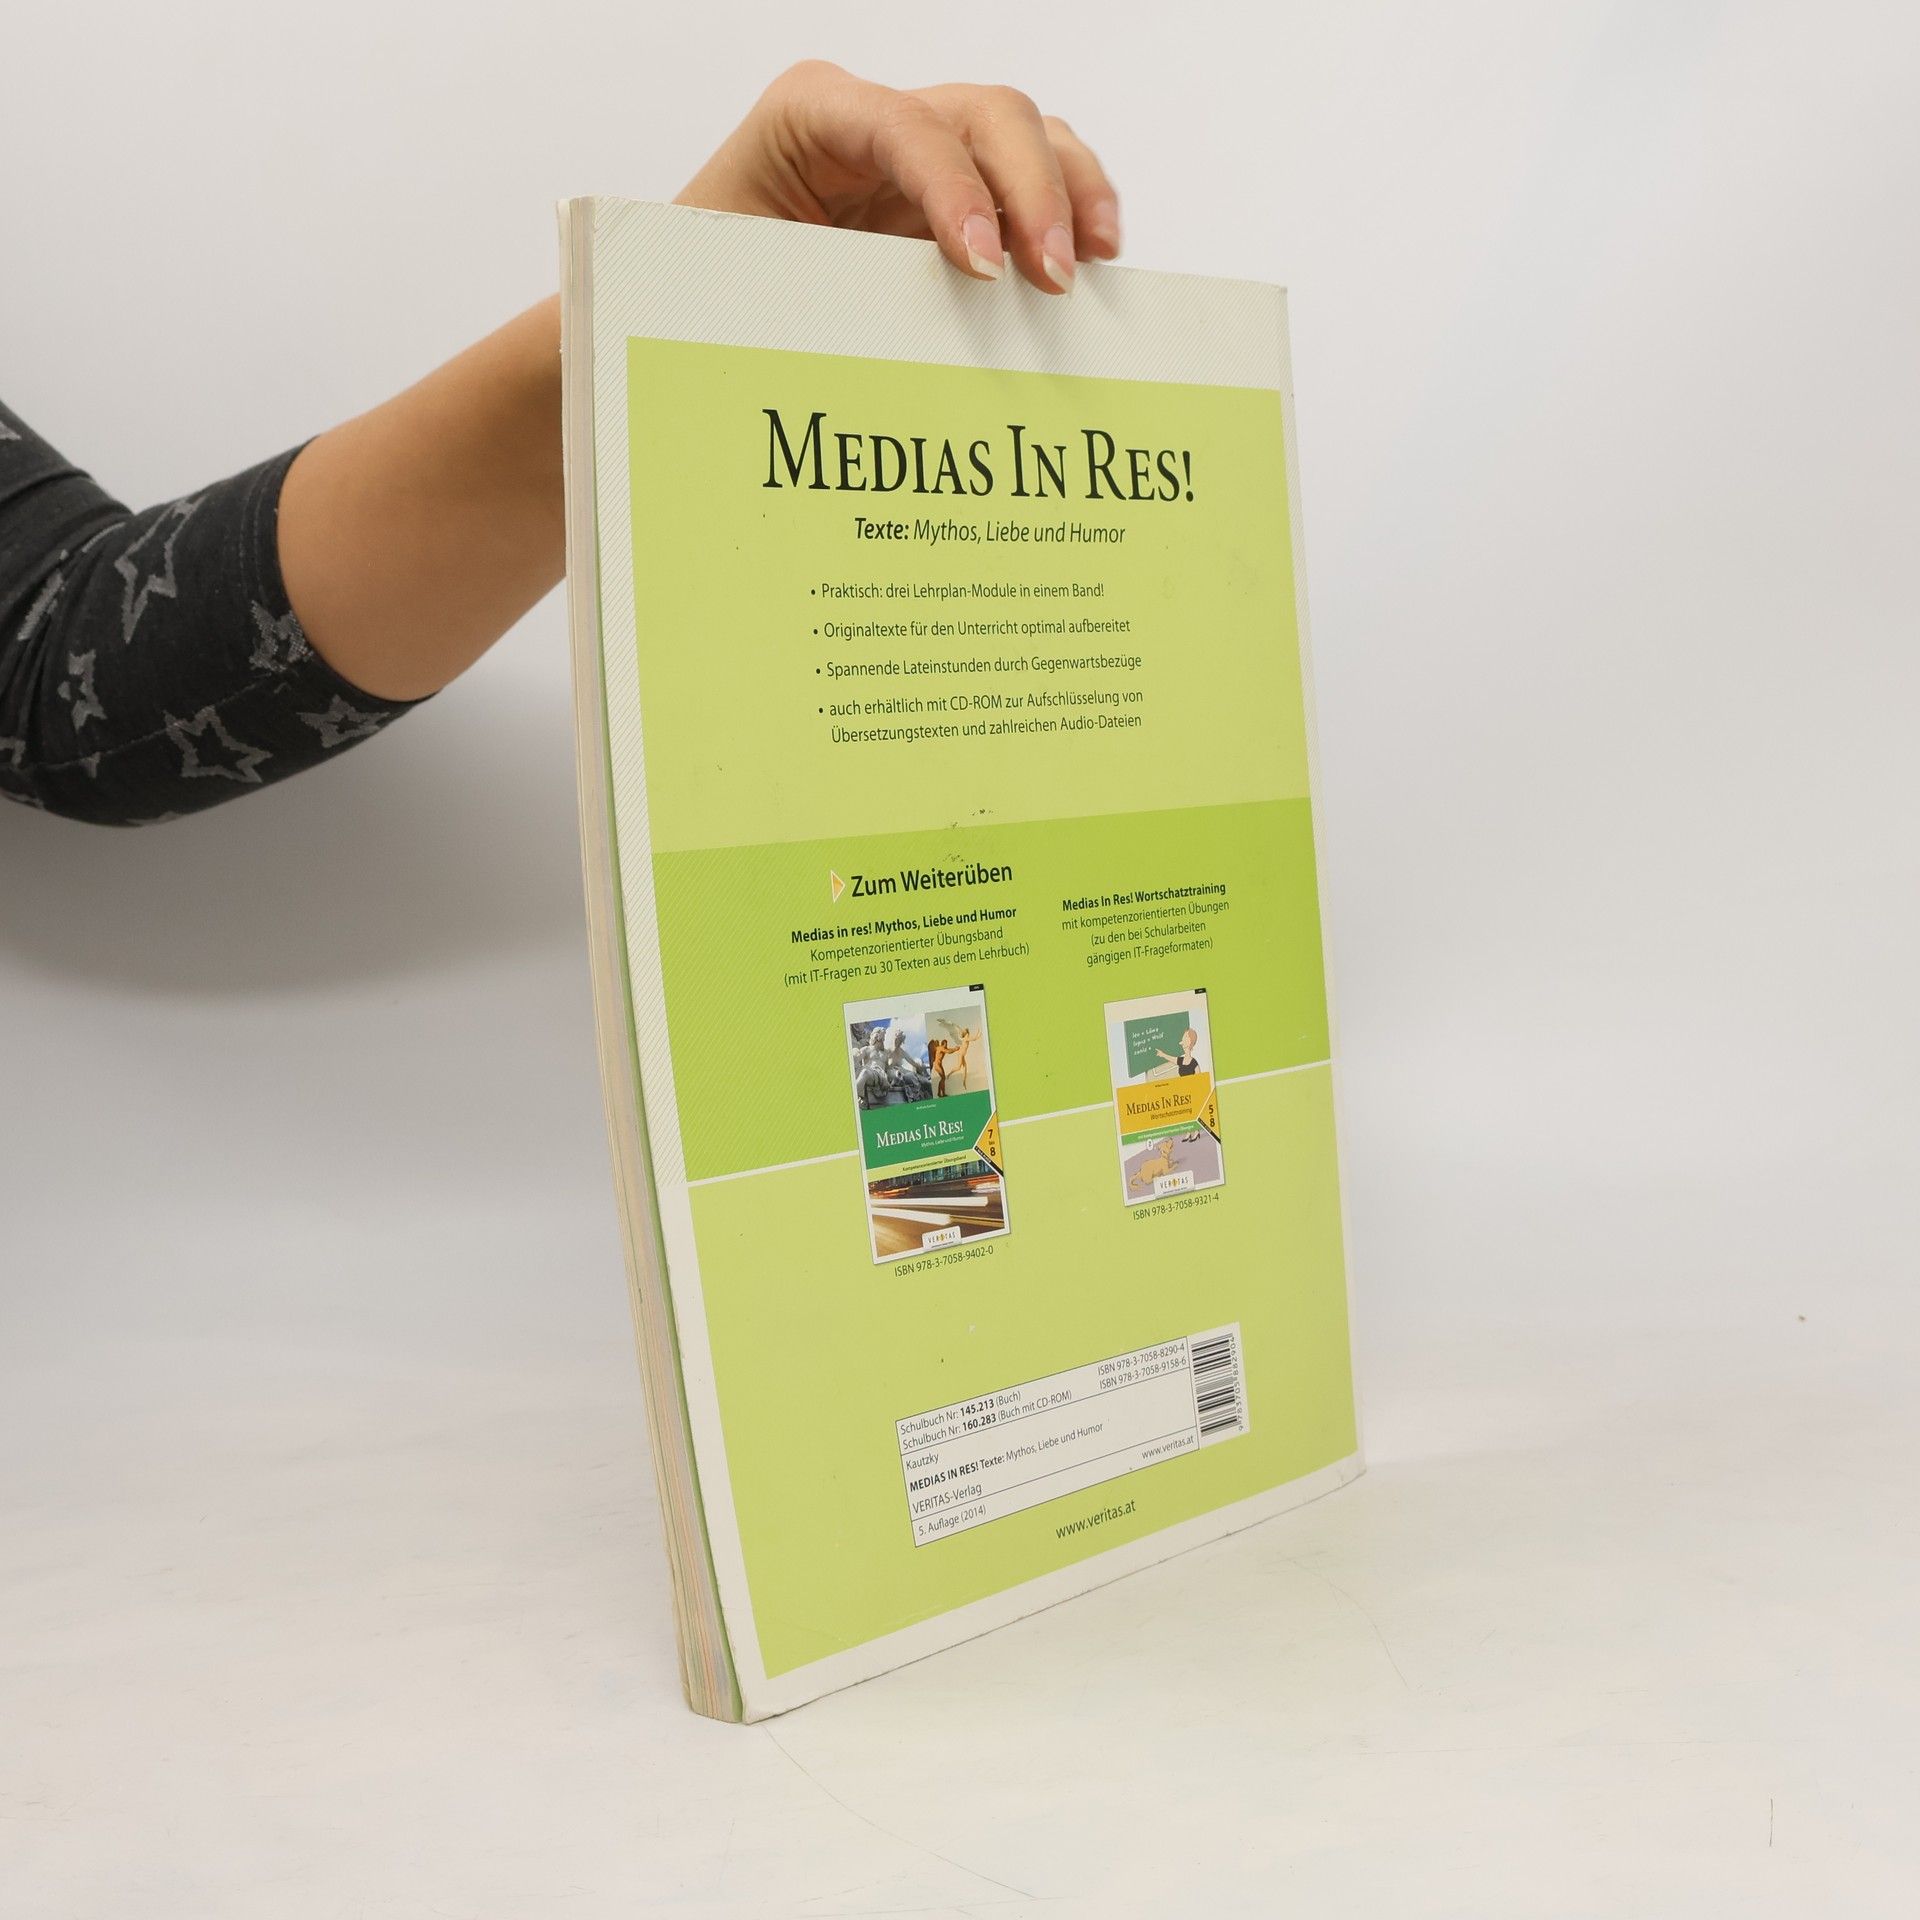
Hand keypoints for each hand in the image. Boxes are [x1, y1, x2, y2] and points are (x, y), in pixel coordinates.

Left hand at [676, 62, 1119, 294]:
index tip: (983, 265)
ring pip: (1026, 135)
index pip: (901, 124)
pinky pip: (1035, 179)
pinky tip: (1095, 262)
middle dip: (1033, 190)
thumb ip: (784, 289)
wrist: (696, 294)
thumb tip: (837, 350)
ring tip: (1093, 266)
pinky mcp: (959, 195)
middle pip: (986, 115)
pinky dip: (1073, 210)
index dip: (954, 185)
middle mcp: (877, 122)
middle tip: (1053, 278)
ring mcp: (926, 153)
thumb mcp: (724, 278)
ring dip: (1071, 193)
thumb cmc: (702, 281)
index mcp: (810, 117)